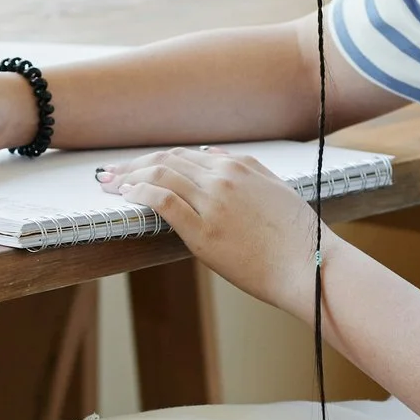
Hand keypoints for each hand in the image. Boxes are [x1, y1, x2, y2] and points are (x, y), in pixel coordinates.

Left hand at [97, 147, 326, 316]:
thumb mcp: (275, 188)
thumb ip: (244, 168)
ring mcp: (212, 203)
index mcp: (239, 166)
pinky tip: (126, 198)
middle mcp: (223, 178)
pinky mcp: (204, 231)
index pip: (184, 156)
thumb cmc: (297, 236)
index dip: (154, 160)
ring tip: (109, 186)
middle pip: (166, 161)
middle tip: (108, 174)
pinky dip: (139, 194)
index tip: (133, 168)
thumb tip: (214, 154)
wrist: (310, 265)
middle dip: (133, 166)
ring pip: (160, 176)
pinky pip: (163, 202)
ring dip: (128, 178)